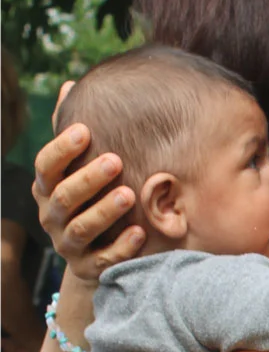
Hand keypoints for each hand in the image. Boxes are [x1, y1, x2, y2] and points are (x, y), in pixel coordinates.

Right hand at [33, 117, 144, 280]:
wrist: (94, 255)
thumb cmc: (90, 197)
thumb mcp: (78, 166)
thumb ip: (72, 132)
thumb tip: (70, 84)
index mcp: (48, 188)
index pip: (46, 166)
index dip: (62, 149)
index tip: (85, 129)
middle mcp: (52, 215)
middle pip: (65, 196)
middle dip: (88, 178)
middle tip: (115, 160)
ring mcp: (68, 243)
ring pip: (81, 228)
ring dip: (104, 211)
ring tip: (129, 195)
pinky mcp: (89, 267)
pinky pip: (104, 259)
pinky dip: (121, 246)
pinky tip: (140, 233)